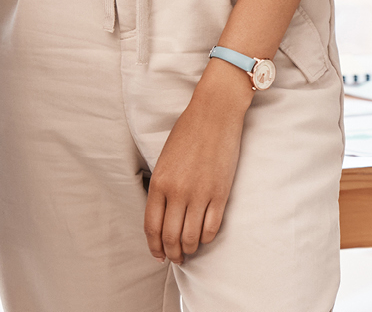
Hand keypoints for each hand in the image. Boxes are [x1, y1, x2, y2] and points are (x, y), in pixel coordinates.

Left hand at [145, 60, 251, 263]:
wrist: (215, 113)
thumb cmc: (188, 131)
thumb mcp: (165, 159)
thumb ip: (162, 187)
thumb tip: (163, 215)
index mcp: (159, 182)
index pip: (151, 227)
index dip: (154, 246)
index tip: (158, 255)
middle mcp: (177, 192)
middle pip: (170, 237)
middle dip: (171, 253)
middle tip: (175, 258)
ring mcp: (200, 194)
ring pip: (191, 238)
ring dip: (189, 250)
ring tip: (189, 251)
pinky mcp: (221, 194)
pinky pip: (211, 228)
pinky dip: (206, 238)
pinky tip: (204, 237)